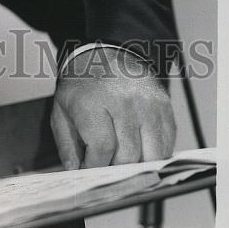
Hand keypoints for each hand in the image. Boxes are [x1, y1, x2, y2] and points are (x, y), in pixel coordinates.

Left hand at [51, 47, 175, 168]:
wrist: (103, 54)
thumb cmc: (81, 85)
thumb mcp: (62, 110)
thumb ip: (66, 146)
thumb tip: (76, 174)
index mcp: (93, 101)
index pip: (102, 148)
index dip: (96, 166)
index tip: (91, 170)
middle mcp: (123, 101)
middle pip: (128, 156)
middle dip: (116, 169)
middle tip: (107, 167)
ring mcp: (147, 104)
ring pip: (151, 155)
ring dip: (137, 166)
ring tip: (123, 161)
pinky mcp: (164, 106)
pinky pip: (166, 144)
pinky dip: (154, 155)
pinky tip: (140, 150)